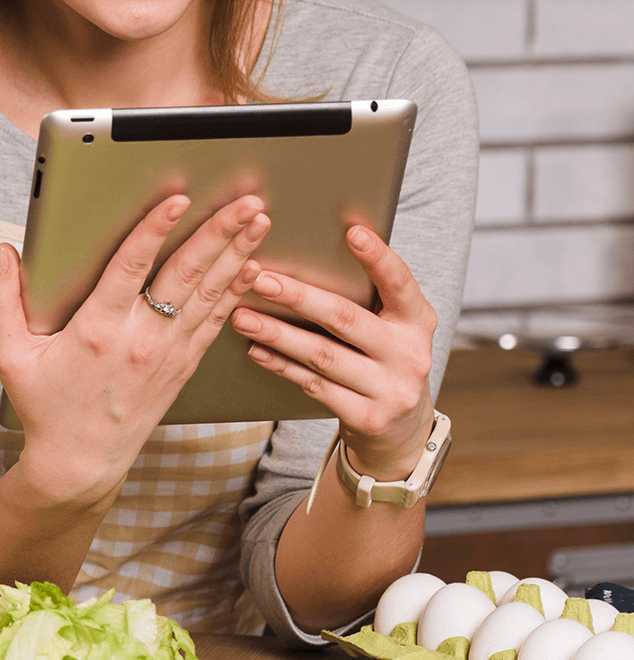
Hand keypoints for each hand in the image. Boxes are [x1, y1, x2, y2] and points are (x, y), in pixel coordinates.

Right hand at [0, 194, 269, 507]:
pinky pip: (215, 321)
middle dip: (218, 233)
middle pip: (185, 274)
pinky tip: (253, 267)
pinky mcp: (183, 365)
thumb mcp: (10, 356)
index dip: (154, 230)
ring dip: (236, 253)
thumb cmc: (46, 407)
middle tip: (244, 201)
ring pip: (209, 293)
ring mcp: (167, 353)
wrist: (80, 464)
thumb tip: (3, 255)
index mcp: (98, 330)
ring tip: (257, 220)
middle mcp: (140, 339)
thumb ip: (1, 302)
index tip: (177, 200)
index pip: (130, 268)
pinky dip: (236, 291)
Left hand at [230, 224, 436, 479]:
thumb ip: (366, 296)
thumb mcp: (390, 326)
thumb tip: (309, 251)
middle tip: (259, 278)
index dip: (379, 258)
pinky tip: (256, 349)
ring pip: (323, 355)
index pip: (400, 283)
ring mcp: (391, 390)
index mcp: (418, 320)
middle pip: (346, 319)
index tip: (352, 231)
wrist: (401, 429)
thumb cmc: (382, 357)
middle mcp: (410, 354)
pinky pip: (315, 386)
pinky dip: (282, 366)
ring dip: (277, 333)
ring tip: (241, 315)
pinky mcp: (367, 418)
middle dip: (298, 296)